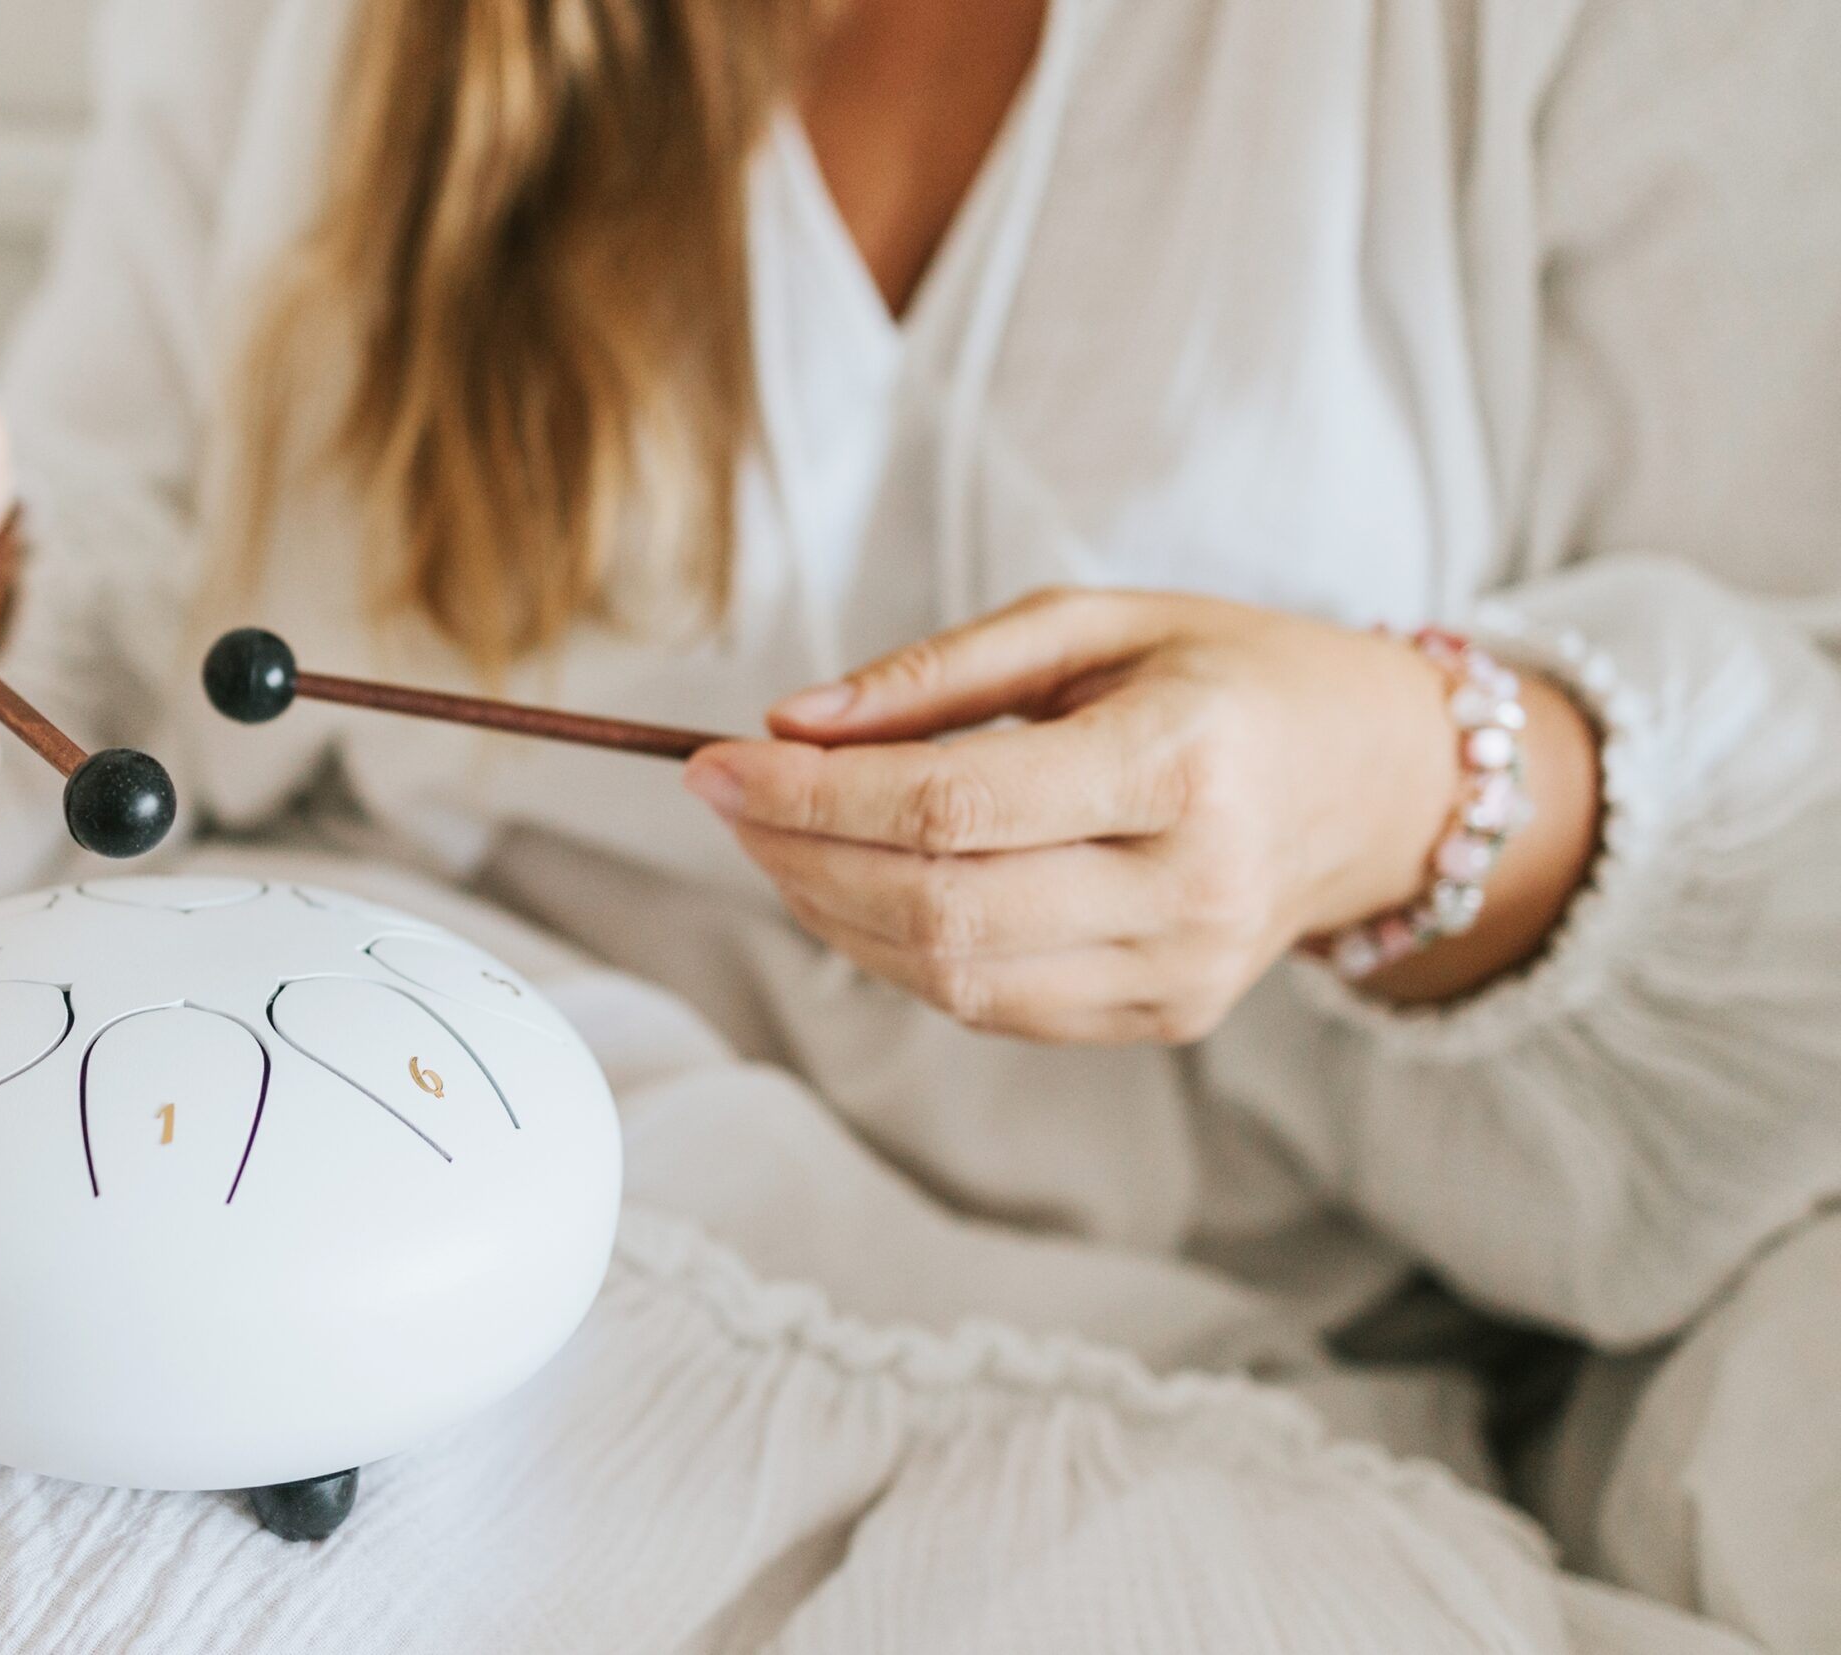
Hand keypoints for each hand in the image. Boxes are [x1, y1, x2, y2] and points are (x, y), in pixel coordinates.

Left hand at [684, 589, 1598, 1042]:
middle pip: (937, 906)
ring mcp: (1182, 972)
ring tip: (780, 839)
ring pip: (950, 976)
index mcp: (1182, 763)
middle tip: (728, 799)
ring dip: (830, 913)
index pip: (952, 806)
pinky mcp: (1165, 1019)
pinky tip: (860, 890)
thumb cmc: (1232, 677)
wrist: (1382, 784)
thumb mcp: (1098, 623)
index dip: (812, 796)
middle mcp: (1190, 886)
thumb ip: (940, 674)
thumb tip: (792, 723)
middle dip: (798, 857)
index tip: (713, 763)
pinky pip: (992, 1007)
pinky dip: (899, 954)